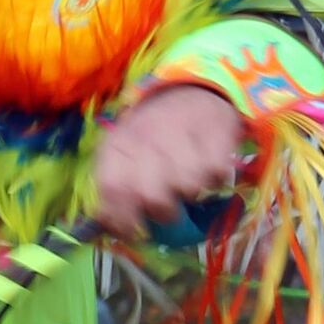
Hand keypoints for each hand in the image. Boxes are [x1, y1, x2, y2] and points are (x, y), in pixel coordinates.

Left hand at [93, 85, 243, 237]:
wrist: (191, 92)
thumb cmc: (152, 135)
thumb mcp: (123, 155)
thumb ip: (113, 193)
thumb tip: (108, 230)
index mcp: (118, 144)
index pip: (112, 188)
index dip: (120, 218)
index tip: (131, 231)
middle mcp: (147, 137)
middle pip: (152, 196)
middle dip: (162, 210)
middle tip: (167, 203)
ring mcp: (182, 135)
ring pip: (188, 189)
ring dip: (189, 191)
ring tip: (186, 176)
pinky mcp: (215, 135)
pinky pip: (216, 178)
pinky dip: (214, 179)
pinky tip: (205, 164)